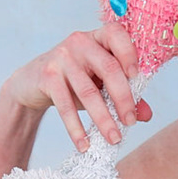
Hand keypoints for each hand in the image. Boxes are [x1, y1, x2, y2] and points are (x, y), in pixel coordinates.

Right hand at [4, 22, 153, 150]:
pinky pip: (65, 106)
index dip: (130, 53)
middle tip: (130, 122)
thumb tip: (146, 114)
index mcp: (98, 38)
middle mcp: (80, 42)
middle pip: (109, 68)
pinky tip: (84, 144)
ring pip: (89, 91)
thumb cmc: (73, 81)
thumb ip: (124, 94)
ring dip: (103, 119)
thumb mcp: (99, 84)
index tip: (138, 76)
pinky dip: (76, 128)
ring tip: (113, 138)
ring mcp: (62, 58)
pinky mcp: (48, 77)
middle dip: (123, 98)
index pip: (116, 34)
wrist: (30, 84)